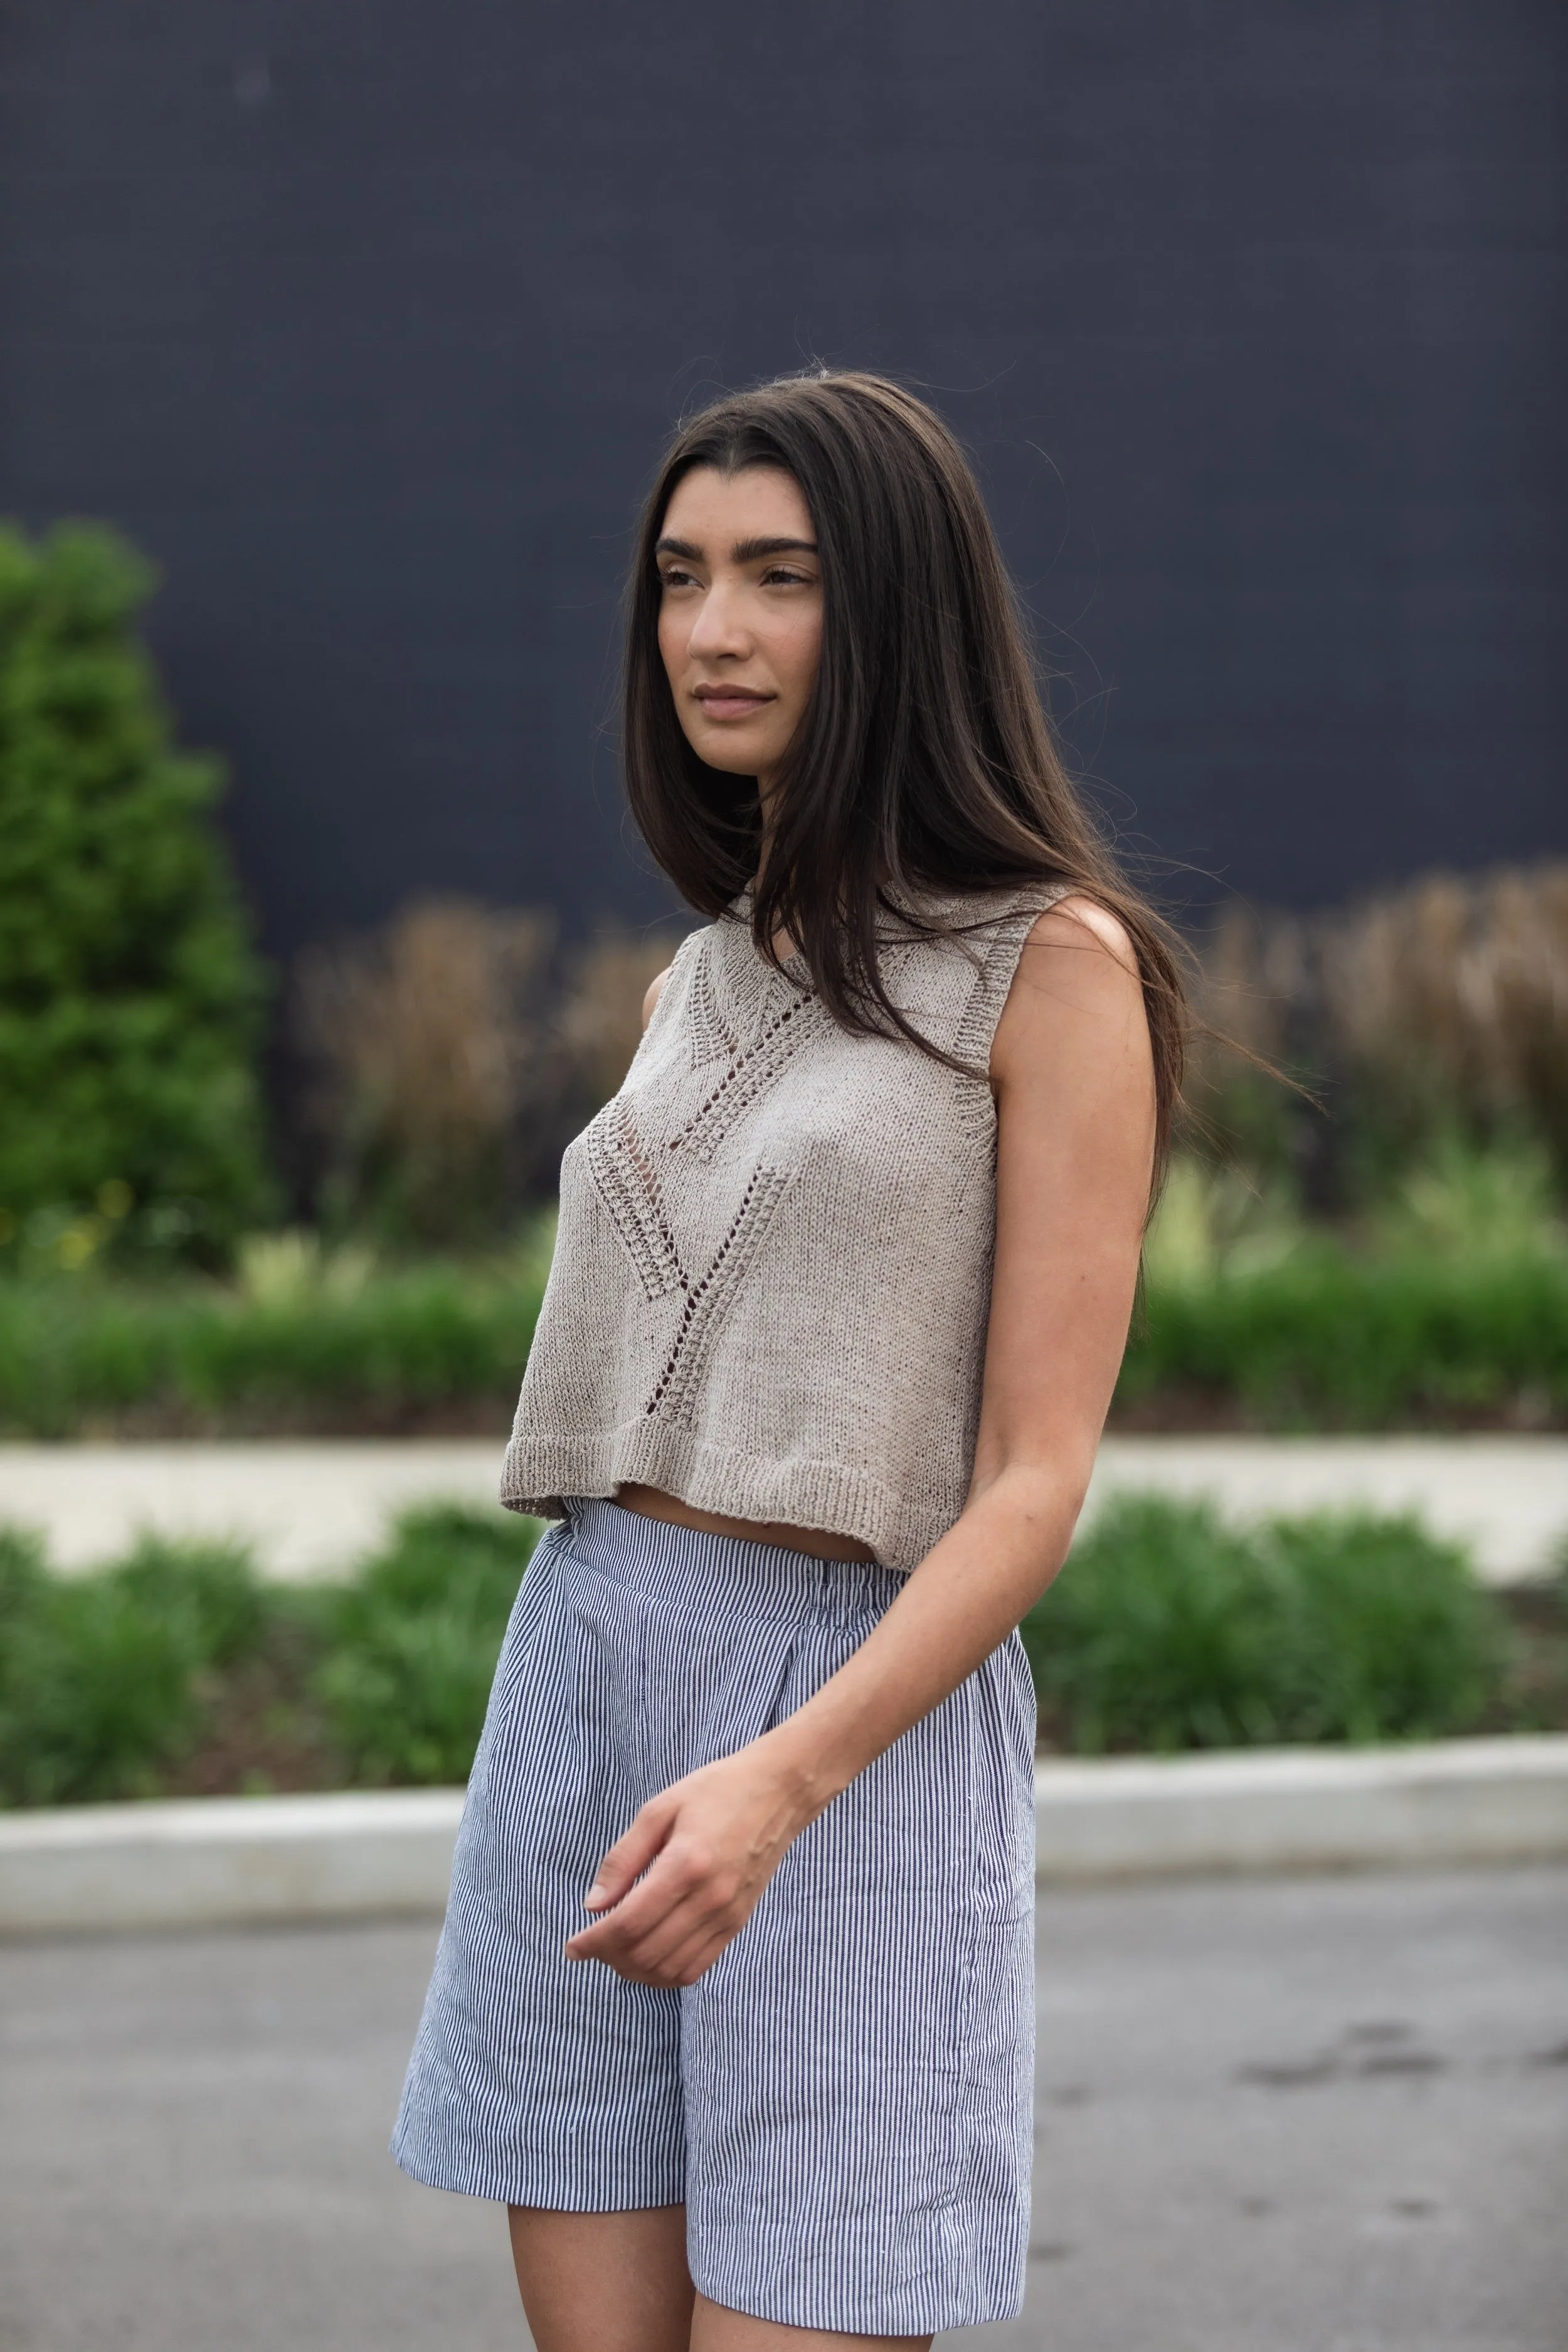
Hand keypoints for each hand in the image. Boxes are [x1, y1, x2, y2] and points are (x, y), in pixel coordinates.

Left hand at [563, 1739, 811, 1987]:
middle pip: (646, 1953)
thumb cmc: (716, 1791)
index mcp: (686, 1863)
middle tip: (592, 1944)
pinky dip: (665, 1974)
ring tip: (616, 1952)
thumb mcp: (660, 1808)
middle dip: (609, 1957)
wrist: (777, 1791)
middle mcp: (709, 1897)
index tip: (572, 1946)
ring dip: (634, 1971)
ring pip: (670, 1970)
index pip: (629, 1923)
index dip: (594, 1942)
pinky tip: (648, 1957)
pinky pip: (697, 1968)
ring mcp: (727, 1915)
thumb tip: (593, 1905)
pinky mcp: (738, 1923)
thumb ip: (623, 1858)